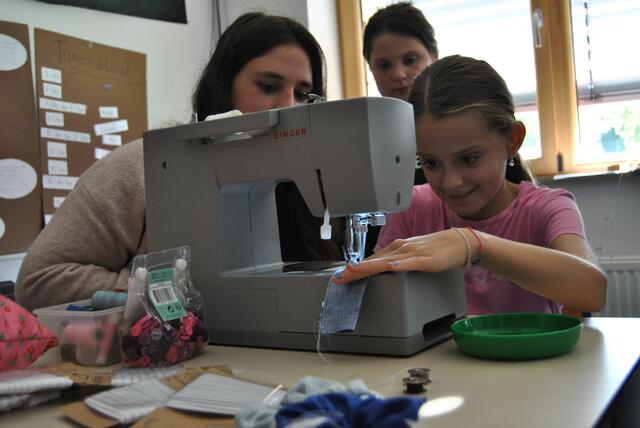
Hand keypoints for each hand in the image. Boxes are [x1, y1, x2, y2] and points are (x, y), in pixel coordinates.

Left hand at [333, 229, 468, 283]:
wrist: (461, 242)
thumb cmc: (438, 249)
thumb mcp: (412, 255)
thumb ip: (397, 262)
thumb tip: (382, 269)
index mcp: (397, 248)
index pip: (372, 259)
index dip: (356, 268)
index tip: (341, 275)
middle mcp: (402, 248)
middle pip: (374, 261)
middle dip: (355, 270)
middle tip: (339, 277)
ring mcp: (414, 253)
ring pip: (387, 261)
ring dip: (370, 267)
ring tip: (355, 271)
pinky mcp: (427, 260)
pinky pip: (411, 263)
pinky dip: (400, 265)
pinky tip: (391, 267)